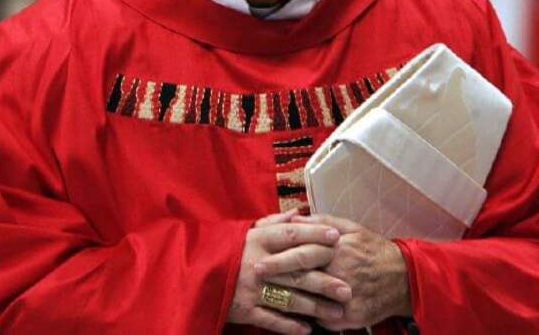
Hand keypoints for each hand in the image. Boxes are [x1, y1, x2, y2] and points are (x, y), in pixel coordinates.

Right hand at [226, 215, 347, 333]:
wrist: (190, 273)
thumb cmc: (223, 251)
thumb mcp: (244, 232)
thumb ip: (271, 224)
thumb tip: (297, 214)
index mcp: (256, 240)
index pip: (290, 235)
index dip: (314, 235)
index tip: (336, 238)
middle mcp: (257, 263)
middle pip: (297, 271)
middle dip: (325, 281)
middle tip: (348, 288)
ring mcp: (251, 288)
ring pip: (289, 298)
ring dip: (315, 306)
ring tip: (337, 312)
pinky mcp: (244, 309)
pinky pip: (271, 319)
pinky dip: (290, 325)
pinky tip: (308, 329)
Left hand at [255, 214, 411, 330]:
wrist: (403, 278)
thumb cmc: (371, 249)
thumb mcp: (350, 227)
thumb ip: (320, 222)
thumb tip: (293, 217)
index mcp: (338, 248)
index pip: (303, 252)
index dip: (278, 257)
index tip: (258, 259)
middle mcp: (341, 272)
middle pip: (303, 277)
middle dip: (277, 277)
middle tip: (255, 276)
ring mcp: (347, 297)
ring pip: (310, 301)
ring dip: (287, 299)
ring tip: (266, 298)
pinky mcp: (352, 316)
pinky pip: (324, 319)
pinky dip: (308, 318)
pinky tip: (291, 316)